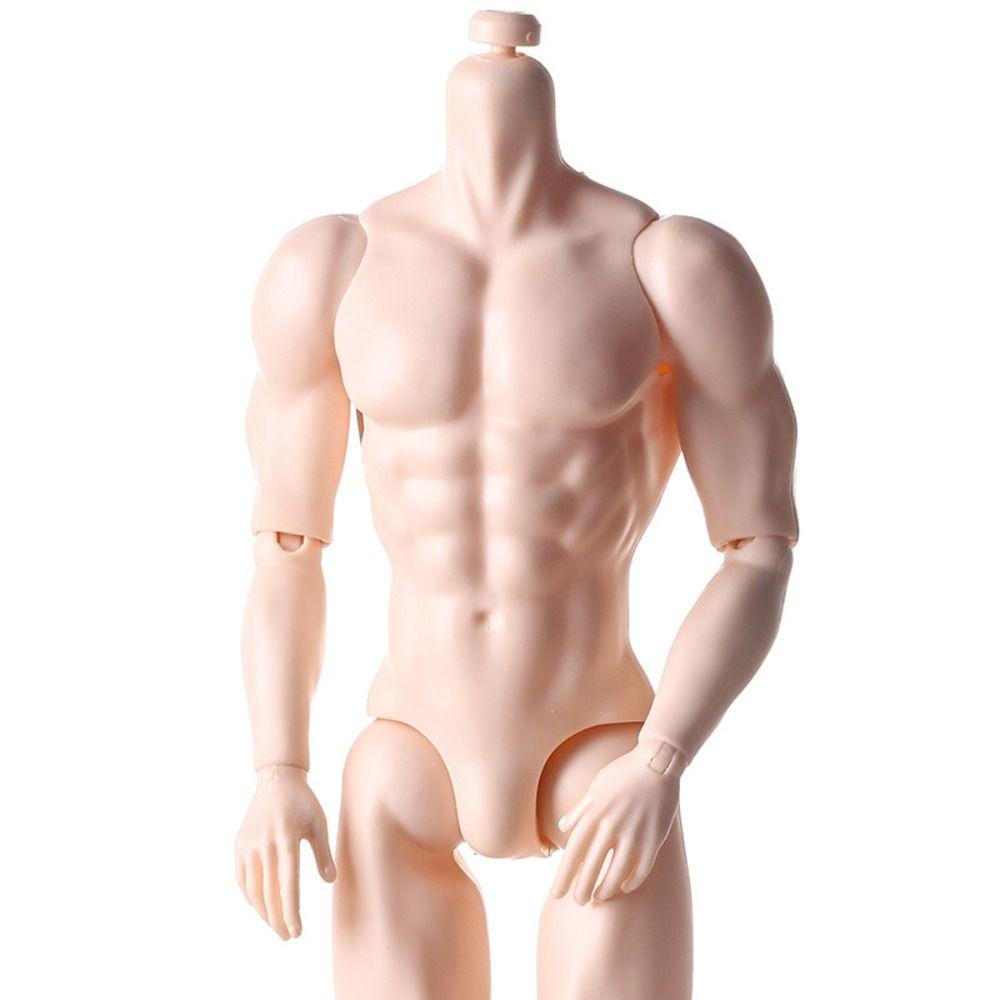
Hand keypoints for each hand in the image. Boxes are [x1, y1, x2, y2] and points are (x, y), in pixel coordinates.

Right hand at [235, 765, 335, 938]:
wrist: (277, 780)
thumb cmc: (303, 802)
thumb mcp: (319, 822)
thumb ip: (323, 852)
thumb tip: (330, 881)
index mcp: (286, 838)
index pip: (288, 884)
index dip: (291, 911)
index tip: (297, 932)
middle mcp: (264, 844)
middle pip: (268, 893)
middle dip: (278, 919)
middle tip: (288, 937)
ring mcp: (248, 845)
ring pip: (252, 889)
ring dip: (263, 912)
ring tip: (276, 926)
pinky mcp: (239, 845)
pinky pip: (242, 878)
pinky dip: (250, 896)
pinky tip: (260, 906)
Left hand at [551, 738, 683, 903]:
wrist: (657, 762)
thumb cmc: (623, 773)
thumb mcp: (596, 786)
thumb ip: (580, 810)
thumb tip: (563, 826)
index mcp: (594, 813)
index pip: (573, 852)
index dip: (564, 876)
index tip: (556, 893)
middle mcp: (612, 826)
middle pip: (592, 867)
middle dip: (582, 889)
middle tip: (578, 901)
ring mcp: (634, 833)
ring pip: (617, 874)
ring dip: (606, 890)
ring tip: (599, 897)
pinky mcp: (655, 838)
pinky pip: (642, 869)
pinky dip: (633, 882)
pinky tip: (625, 887)